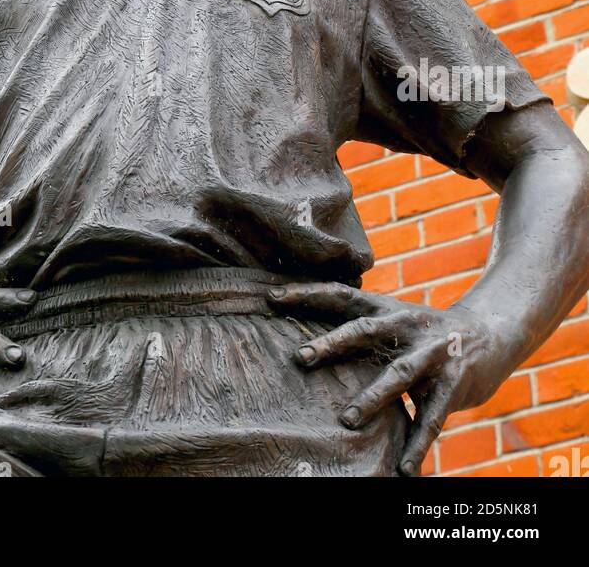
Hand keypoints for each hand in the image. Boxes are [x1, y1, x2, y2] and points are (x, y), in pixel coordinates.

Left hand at [268, 282, 510, 475]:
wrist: (490, 332)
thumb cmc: (422, 333)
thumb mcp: (392, 319)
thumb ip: (359, 327)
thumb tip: (305, 339)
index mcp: (386, 308)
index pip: (341, 295)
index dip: (307, 294)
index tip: (273, 297)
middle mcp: (406, 325)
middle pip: (364, 331)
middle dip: (332, 343)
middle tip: (300, 358)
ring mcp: (431, 353)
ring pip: (398, 374)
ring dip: (372, 397)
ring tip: (346, 421)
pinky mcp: (453, 383)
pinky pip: (433, 418)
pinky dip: (419, 444)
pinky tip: (405, 468)